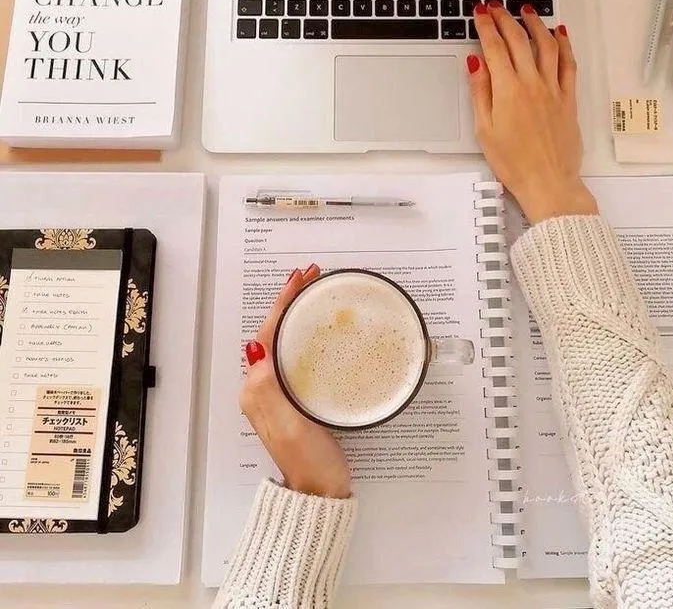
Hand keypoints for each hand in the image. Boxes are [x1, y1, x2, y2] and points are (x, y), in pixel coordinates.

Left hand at [240, 265, 351, 499]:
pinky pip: (296, 355)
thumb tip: (255, 349)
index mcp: (257, 389)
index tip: (299, 278)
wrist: (322, 494)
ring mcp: (279, 392)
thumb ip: (269, 389)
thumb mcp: (289, 424)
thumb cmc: (308, 462)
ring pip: (285, 340)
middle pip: (274, 332)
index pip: (266, 333)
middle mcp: (264, 387)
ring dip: (296, 314)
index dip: (282, 302)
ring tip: (313, 291)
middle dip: (289, 300)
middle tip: (311, 275)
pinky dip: (305, 333)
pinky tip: (318, 329)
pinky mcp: (296, 398)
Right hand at [466, 3, 597, 224]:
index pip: (495, 47)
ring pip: (546, 45)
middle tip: (497, 7)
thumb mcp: (485, 129)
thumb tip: (475, 63)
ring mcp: (553, 89)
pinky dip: (564, 45)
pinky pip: (568, 64)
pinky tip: (560, 33)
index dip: (486, 26)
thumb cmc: (514, 162)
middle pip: (519, 40)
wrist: (548, 182)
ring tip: (527, 10)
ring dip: (535, 24)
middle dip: (506, 18)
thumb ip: (480, 92)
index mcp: (508, 90)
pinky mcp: (568, 99)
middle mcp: (532, 84)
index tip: (480, 13)